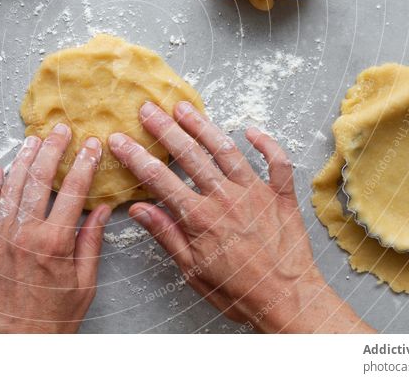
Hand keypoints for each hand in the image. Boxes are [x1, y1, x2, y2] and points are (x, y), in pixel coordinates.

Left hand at [0, 124, 110, 332]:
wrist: (14, 344)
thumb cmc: (52, 321)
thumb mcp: (84, 284)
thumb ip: (91, 243)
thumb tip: (101, 210)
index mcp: (54, 242)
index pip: (73, 190)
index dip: (84, 163)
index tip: (91, 145)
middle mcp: (24, 234)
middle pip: (39, 179)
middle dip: (52, 150)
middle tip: (60, 131)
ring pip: (10, 188)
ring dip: (23, 160)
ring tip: (33, 141)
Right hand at [108, 101, 372, 332]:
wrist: (289, 301)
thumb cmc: (239, 293)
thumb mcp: (193, 271)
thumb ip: (167, 235)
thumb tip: (140, 209)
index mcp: (200, 217)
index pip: (159, 179)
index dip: (136, 156)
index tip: (119, 140)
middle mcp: (226, 197)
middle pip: (190, 154)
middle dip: (165, 129)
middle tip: (148, 109)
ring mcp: (256, 192)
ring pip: (226, 149)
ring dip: (203, 126)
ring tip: (184, 108)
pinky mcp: (282, 195)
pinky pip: (276, 161)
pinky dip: (266, 143)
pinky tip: (251, 129)